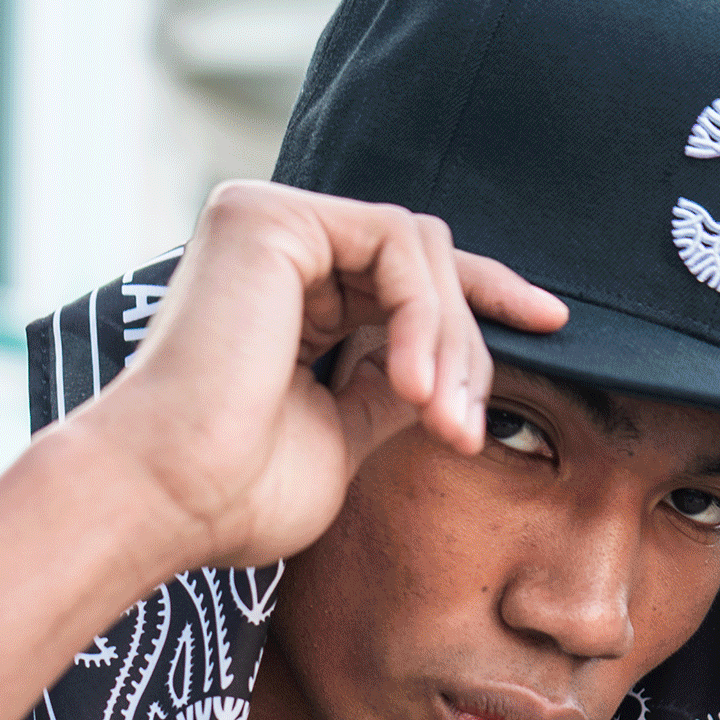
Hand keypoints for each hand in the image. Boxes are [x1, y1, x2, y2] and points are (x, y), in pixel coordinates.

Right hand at [77, 181, 568, 573]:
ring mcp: (270, 225)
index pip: (406, 276)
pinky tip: (413, 386)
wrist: (167, 502)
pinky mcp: (268, 218)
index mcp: (291, 298)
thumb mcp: (344, 438)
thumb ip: (393, 390)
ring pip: (420, 251)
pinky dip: (422, 316)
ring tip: (442, 422)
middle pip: (425, 263)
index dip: (484, 297)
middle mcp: (278, 251)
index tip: (552, 325)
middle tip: (467, 433)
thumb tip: (455, 375)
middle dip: (468, 347)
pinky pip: (396, 244)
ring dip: (450, 341)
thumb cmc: (235, 495)